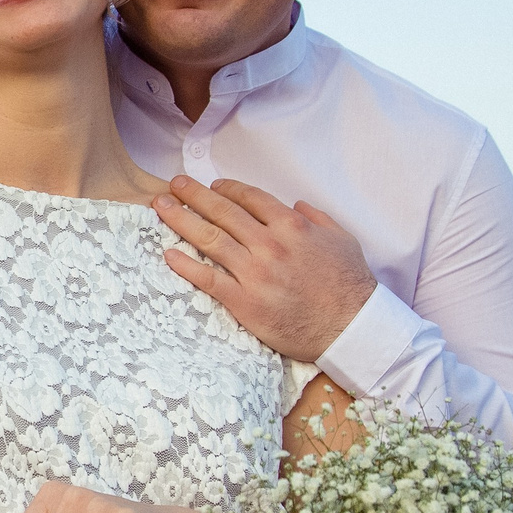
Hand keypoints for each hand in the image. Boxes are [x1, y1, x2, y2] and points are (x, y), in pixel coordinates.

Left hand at [154, 176, 376, 361]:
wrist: (351, 327)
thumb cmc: (350, 285)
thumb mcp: (342, 239)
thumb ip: (318, 218)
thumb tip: (296, 205)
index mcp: (293, 226)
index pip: (251, 198)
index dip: (227, 189)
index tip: (212, 186)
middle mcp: (270, 244)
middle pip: (223, 213)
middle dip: (194, 195)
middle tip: (173, 185)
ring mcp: (255, 273)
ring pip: (210, 239)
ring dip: (181, 220)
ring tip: (161, 207)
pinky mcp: (245, 302)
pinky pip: (209, 279)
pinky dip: (187, 265)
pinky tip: (169, 254)